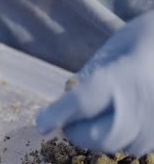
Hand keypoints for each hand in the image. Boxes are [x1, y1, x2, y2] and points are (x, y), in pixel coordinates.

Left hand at [36, 10, 153, 155]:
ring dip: (98, 136)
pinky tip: (117, 119)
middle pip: (100, 136)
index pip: (82, 103)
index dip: (58, 115)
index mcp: (126, 77)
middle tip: (68, 120)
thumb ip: (90, 76)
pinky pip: (137, 145)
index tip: (41, 123)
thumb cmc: (145, 38)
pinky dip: (120, 137)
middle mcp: (144, 104)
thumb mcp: (113, 49)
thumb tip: (66, 98)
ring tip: (94, 117)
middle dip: (78, 131)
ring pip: (119, 145)